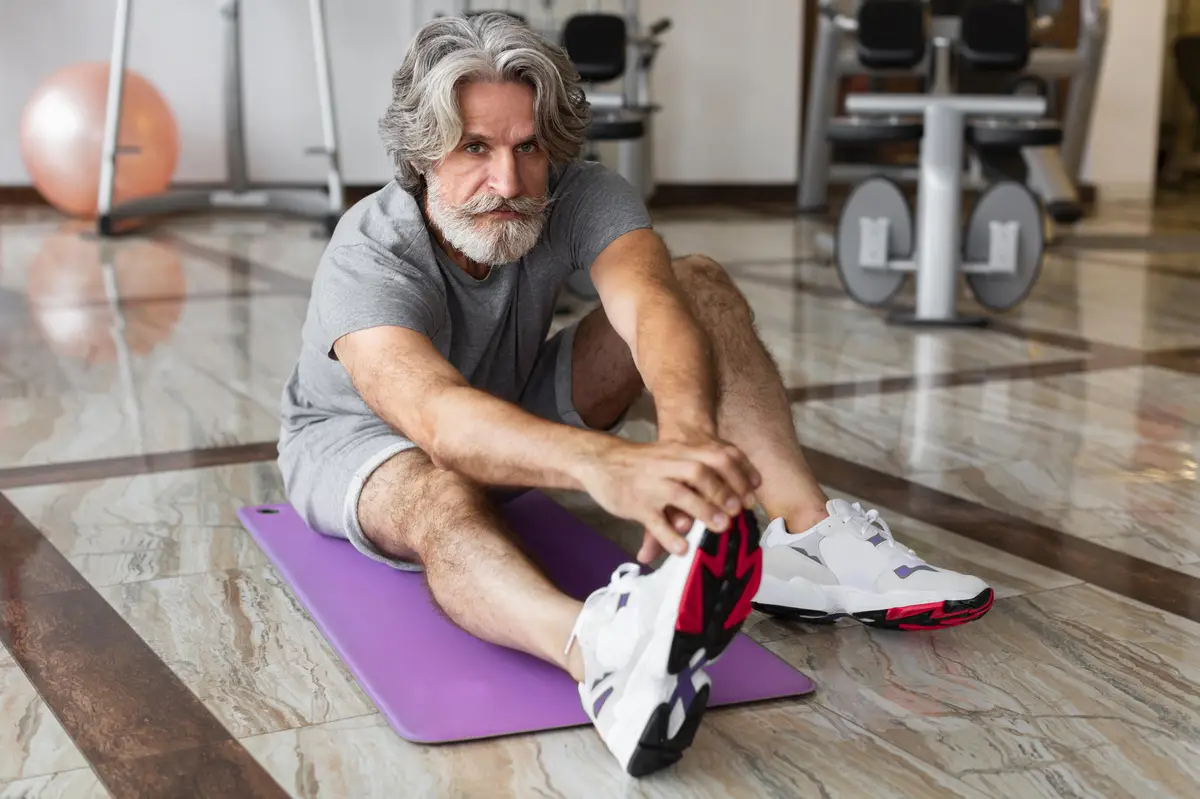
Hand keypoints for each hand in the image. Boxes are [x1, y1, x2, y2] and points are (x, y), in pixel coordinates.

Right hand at [577, 435, 759, 561]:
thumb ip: (700, 469)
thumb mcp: (672, 455)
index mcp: (680, 451)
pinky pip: (654, 520)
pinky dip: (669, 535)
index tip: (752, 494)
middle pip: (700, 471)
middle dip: (722, 492)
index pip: (717, 454)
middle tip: (736, 512)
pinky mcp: (634, 503)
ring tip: (720, 528)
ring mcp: (650, 483)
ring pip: (680, 493)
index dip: (739, 473)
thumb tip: (737, 493)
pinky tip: (682, 548)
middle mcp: (667, 464)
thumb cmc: (644, 463)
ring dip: (704, 510)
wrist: (600, 459)